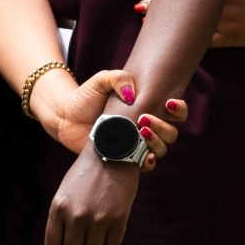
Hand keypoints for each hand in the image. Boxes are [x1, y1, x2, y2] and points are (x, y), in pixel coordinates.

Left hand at [29, 70, 187, 168]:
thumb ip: (118, 78)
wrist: (65, 117)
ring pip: (162, 149)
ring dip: (157, 142)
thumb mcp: (101, 81)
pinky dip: (149, 162)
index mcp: (145, 108)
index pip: (174, 111)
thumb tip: (133, 95)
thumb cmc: (85, 97)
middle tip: (143, 119)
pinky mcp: (126, 158)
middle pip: (171, 133)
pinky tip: (144, 156)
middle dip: (163, 127)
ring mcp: (136, 144)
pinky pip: (146, 165)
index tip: (168, 104)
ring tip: (140, 132)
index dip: (178, 109)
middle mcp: (145, 127)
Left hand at [45, 150, 138, 244]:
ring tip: (98, 234)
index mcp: (58, 208)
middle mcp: (76, 216)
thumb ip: (62, 218)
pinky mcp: (119, 219)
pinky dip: (111, 241)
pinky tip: (111, 226)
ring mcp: (98, 219)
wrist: (112, 152)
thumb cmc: (86, 174)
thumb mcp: (65, 193)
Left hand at [136, 0, 244, 47]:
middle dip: (160, 5)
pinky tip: (172, 41)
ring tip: (147, 21)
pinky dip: (187, 40)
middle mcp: (218, 3)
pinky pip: (205, 40)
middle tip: (140, 5)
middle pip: (184, 3)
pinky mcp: (228, 38)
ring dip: (168, 22)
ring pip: (190, 22)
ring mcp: (221, 22)